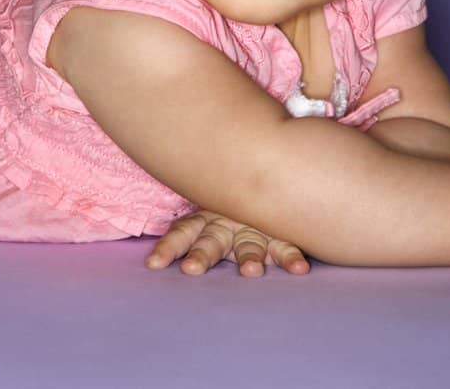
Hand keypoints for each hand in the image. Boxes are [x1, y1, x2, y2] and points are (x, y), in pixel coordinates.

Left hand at [145, 209, 309, 276]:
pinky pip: (286, 245)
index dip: (167, 247)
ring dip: (249, 258)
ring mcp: (254, 227)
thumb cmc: (226, 209)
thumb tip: (150, 259)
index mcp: (205, 220)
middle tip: (192, 268)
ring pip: (249, 243)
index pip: (182, 232)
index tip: (153, 264)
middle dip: (202, 256)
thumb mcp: (204, 217)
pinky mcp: (279, 233)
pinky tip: (299, 269)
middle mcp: (227, 224)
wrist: (266, 178)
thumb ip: (184, 234)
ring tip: (250, 271)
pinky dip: (291, 258)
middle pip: (211, 241)